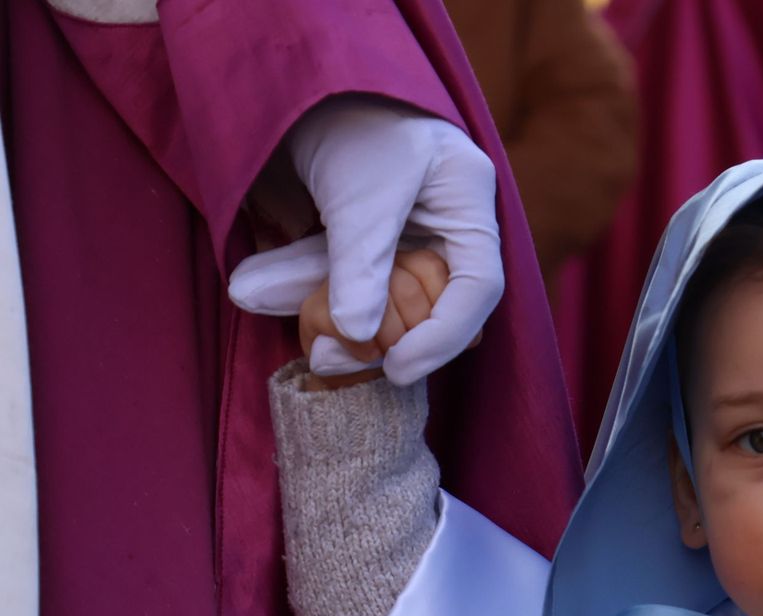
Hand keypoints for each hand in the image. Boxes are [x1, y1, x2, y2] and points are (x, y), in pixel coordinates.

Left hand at [228, 97, 503, 384]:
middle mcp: (442, 225)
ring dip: (323, 310)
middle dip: (374, 337)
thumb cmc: (354, 113)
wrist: (296, 70)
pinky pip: (336, 275)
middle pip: (426, 303)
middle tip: (325, 358)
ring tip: (275, 318)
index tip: (397, 368)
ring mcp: (399, 231)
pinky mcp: (356, 234)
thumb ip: (360, 263)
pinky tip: (257, 289)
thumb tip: (355, 337)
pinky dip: (301, 286)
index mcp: (469, 205)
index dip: (444, 337)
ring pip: (373, 294)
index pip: (476, 288)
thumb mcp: (361, 190)